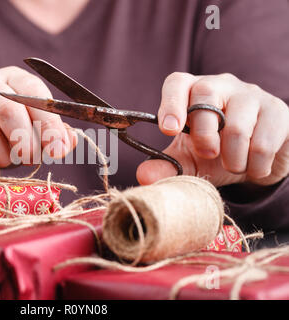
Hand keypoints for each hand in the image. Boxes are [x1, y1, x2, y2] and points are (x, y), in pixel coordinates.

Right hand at [0, 66, 76, 176]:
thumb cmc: (2, 131)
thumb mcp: (31, 127)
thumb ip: (53, 132)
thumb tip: (71, 141)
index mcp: (11, 79)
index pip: (33, 92)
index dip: (48, 123)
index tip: (58, 149)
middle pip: (8, 109)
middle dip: (26, 142)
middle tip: (32, 159)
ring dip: (5, 157)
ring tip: (8, 161)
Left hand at [136, 72, 288, 186]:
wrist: (257, 160)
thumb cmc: (216, 152)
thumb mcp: (188, 160)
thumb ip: (166, 166)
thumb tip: (143, 176)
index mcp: (192, 92)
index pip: (177, 83)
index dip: (171, 103)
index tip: (168, 130)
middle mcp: (221, 85)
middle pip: (206, 96)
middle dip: (203, 134)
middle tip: (208, 154)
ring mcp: (252, 95)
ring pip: (238, 126)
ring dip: (233, 159)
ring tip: (233, 166)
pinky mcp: (278, 111)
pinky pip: (264, 143)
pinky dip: (255, 165)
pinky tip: (253, 167)